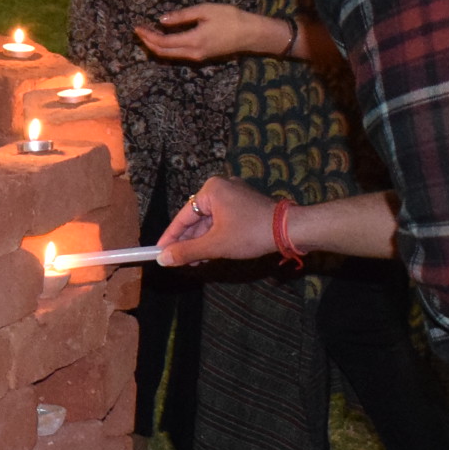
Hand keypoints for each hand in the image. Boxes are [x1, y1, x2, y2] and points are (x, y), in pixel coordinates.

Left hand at [134, 3, 289, 62]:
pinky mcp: (202, 56)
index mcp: (193, 41)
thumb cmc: (231, 18)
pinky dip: (167, 47)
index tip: (137, 27)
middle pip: (163, 52)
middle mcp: (193, 53)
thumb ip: (182, 16)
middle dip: (147, 43)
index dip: (148, 36)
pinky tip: (163, 38)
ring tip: (147, 34)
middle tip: (138, 31)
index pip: (163, 42)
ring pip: (170, 55)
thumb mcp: (206, 11)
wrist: (251, 34)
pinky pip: (178, 54)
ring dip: (156, 46)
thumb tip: (162, 20)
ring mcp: (197, 57)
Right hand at [155, 175, 280, 267]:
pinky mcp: (246, 204)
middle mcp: (222, 187)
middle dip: (189, 242)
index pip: (183, 216)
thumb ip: (187, 252)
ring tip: (195, 262)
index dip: (170, 237)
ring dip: (202, 242)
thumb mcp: (215, 245)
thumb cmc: (251, 233)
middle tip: (178, 262)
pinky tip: (210, 253)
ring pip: (210, 222)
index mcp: (212, 190)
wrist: (290, 230)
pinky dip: (216, 236)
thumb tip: (162, 259)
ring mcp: (235, 195)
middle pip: (197, 219)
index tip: (158, 252)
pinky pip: (223, 220)